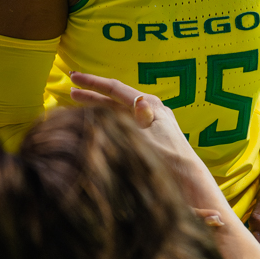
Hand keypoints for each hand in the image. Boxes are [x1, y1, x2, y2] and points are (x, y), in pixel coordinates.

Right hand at [68, 72, 205, 184]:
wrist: (188, 181)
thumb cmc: (168, 163)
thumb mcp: (152, 141)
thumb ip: (142, 122)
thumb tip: (139, 101)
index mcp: (150, 106)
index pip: (115, 89)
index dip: (92, 83)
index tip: (72, 77)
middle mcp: (152, 109)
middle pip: (116, 97)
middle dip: (93, 92)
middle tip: (71, 87)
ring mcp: (153, 120)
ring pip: (119, 109)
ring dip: (99, 105)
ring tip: (78, 101)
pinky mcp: (153, 133)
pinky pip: (125, 120)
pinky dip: (109, 117)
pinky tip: (99, 121)